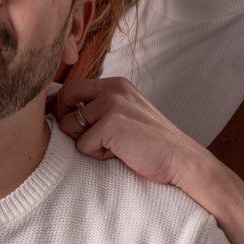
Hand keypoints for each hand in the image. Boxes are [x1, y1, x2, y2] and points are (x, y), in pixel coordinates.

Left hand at [57, 77, 208, 186]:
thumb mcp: (126, 114)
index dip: (66, 108)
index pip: (73, 86)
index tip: (73, 126)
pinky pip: (82, 145)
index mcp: (116, 84)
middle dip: (66, 119)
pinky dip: (97, 155)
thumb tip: (61, 112)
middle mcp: (113, 88)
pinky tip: (120, 154)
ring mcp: (112, 104)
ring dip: (86, 141)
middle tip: (86, 137)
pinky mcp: (111, 124)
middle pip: (65, 95)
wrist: (182, 159)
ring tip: (113, 146)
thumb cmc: (152, 143)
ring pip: (69, 124)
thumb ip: (101, 107)